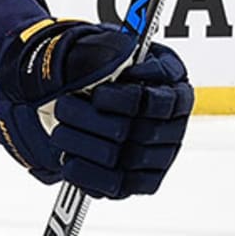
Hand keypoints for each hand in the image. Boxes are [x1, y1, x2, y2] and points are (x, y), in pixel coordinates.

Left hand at [0, 21, 192, 197]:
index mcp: (175, 90)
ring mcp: (161, 156)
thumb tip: (123, 51)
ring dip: (84, 144)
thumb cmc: (104, 67)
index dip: (124, 101)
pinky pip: (120, 186)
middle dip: (92, 120)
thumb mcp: (108, 48)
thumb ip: (117, 50)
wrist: (91, 95)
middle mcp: (174, 126)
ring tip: (59, 131)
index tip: (97, 94)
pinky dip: (90, 175)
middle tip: (62, 106)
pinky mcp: (143, 181)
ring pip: (125, 159)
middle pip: (138, 132)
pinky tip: (68, 161)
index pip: (159, 102)